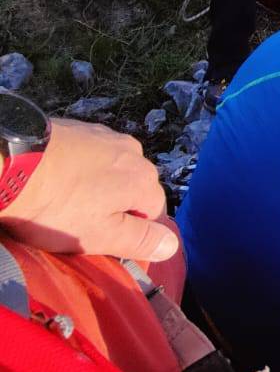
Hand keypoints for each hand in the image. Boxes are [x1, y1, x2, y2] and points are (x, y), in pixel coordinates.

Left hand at [0, 121, 178, 263]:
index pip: (153, 213)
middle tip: (79, 222)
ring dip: (96, 185)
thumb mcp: (100, 235)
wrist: (11, 163)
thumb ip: (140, 240)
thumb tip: (172, 245)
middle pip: (132, 188)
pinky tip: (55, 178)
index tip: (99, 240)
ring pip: (111, 169)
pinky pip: (89, 154)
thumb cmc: (58, 206)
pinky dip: (78, 167)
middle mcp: (133, 151)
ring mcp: (105, 134)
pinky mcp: (79, 126)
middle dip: (113, 205)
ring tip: (64, 199)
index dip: (129, 231)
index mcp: (144, 179)